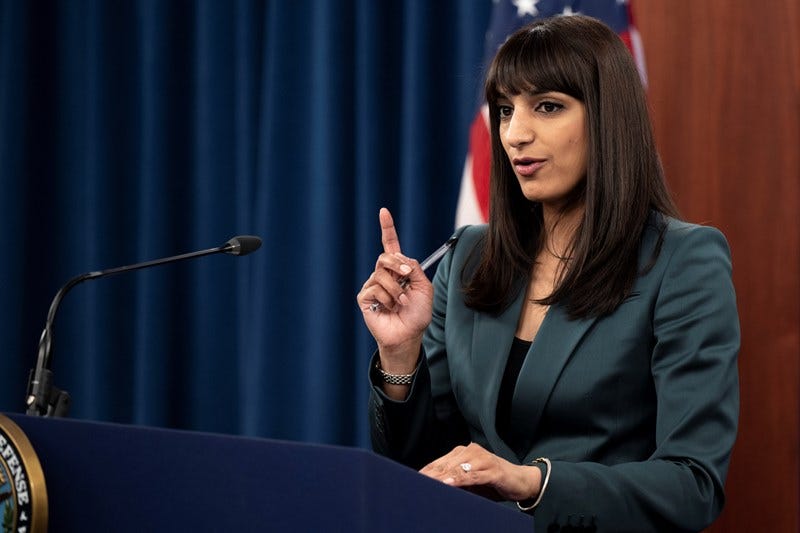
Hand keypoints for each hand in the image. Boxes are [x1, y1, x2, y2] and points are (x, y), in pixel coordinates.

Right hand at [356, 208, 433, 361]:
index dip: (387, 228)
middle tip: (406, 274)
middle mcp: (383, 275)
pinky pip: (375, 288)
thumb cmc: (417, 314)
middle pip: (384, 256)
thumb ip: (415, 269)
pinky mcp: (365, 298)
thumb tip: (401, 258)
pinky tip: (390, 308)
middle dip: (396, 263)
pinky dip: (387, 298)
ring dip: (396, 289)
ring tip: (401, 302)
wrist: (409, 335)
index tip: (383, 211)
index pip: (390, 244)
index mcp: (398, 269)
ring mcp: (372, 285)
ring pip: (381, 274)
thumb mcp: (424, 287)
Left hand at [419, 443, 541, 502]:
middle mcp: (472, 452)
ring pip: (458, 469)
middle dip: (431, 475)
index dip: (426, 471)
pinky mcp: (493, 470)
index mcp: (464, 452)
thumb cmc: (494, 482)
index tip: (412, 480)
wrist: (522, 481)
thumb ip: (455, 481)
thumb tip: (435, 488)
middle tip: (417, 483)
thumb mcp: (471, 483)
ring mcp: (483, 459)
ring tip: (429, 483)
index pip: (440, 462)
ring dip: (443, 477)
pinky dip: (461, 480)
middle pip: (446, 464)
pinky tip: (450, 483)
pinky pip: (473, 475)